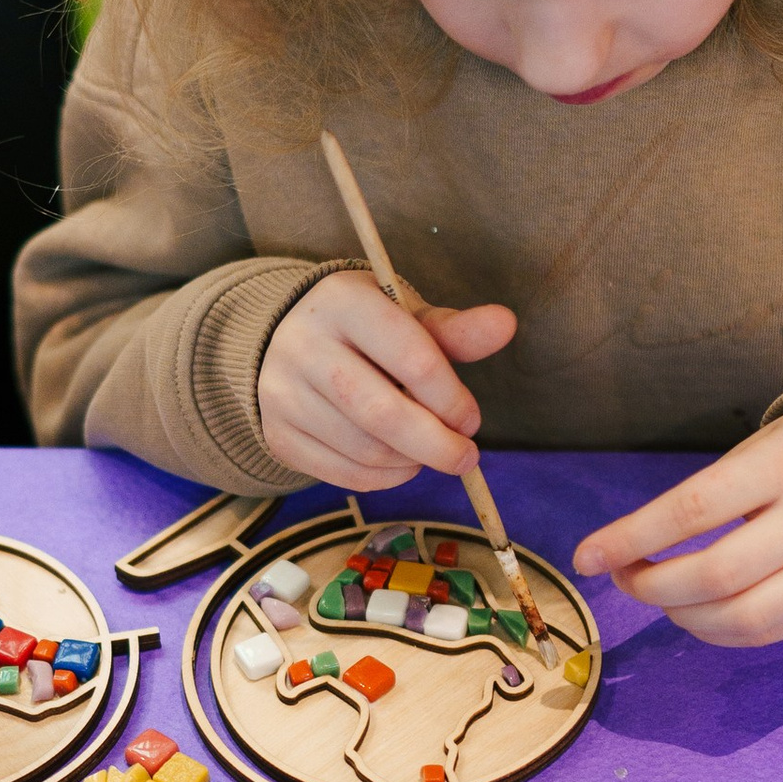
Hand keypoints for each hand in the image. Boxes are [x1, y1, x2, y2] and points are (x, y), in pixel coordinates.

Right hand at [259, 274, 515, 487]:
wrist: (281, 341)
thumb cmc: (362, 328)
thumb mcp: (405, 316)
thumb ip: (454, 330)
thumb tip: (505, 324)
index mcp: (343, 303)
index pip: (411, 358)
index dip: (450, 398)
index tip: (471, 419)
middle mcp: (304, 345)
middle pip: (382, 413)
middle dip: (435, 444)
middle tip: (465, 457)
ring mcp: (283, 394)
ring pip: (363, 448)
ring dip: (410, 462)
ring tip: (428, 452)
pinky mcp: (277, 434)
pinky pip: (342, 473)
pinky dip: (383, 478)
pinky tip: (399, 464)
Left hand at [574, 415, 782, 645]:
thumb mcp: (760, 448)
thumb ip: (703, 497)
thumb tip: (630, 552)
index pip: (693, 510)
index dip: (631, 538)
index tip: (587, 556)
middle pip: (717, 575)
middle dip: (652, 586)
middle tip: (624, 576)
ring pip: (742, 617)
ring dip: (682, 616)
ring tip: (659, 596)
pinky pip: (765, 634)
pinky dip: (717, 633)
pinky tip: (694, 614)